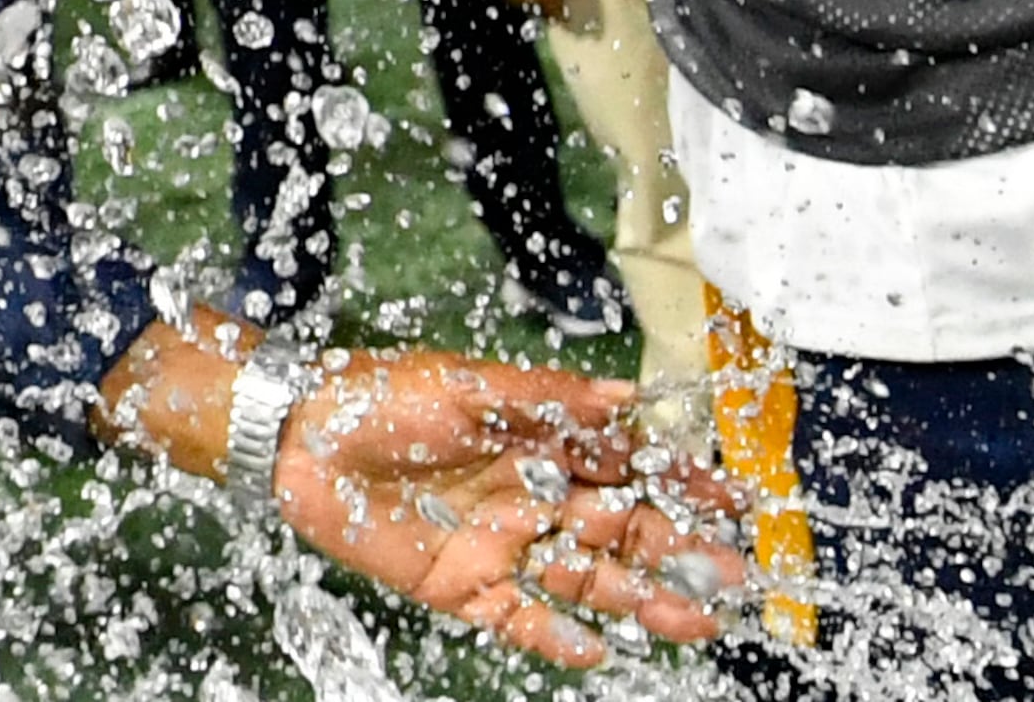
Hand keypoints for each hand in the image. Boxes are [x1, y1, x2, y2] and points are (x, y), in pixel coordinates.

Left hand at [99, 323, 742, 669]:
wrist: (295, 436)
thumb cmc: (379, 395)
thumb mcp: (466, 383)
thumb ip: (548, 397)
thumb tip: (629, 393)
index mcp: (540, 443)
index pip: (629, 468)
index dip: (682, 485)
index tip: (738, 502)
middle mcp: (531, 497)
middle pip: (621, 535)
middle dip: (680, 555)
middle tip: (735, 577)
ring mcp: (501, 546)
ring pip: (587, 583)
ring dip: (640, 601)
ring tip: (695, 621)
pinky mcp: (462, 587)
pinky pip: (522, 622)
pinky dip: (561, 638)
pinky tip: (602, 649)